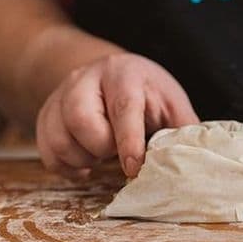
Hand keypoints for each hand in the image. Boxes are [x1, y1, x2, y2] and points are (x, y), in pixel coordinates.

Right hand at [36, 53, 198, 177]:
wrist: (107, 74)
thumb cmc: (145, 93)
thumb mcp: (170, 102)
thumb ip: (183, 129)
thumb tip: (196, 161)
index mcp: (123, 73)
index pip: (123, 107)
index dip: (129, 141)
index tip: (134, 168)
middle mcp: (85, 79)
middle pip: (80, 118)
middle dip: (100, 147)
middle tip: (115, 152)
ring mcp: (61, 96)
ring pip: (59, 139)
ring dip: (83, 159)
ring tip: (102, 155)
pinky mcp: (46, 115)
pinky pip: (48, 152)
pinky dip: (67, 167)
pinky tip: (86, 162)